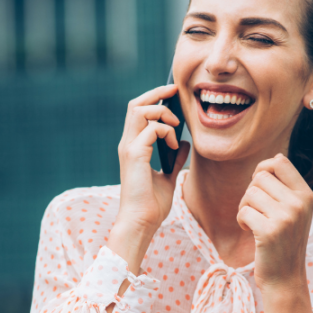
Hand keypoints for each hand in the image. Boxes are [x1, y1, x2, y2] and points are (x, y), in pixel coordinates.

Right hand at [116, 84, 190, 232]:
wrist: (142, 222)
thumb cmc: (152, 204)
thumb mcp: (168, 176)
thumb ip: (174, 159)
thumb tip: (185, 144)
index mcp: (133, 147)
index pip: (138, 111)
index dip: (154, 98)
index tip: (173, 94)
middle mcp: (127, 143)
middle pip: (136, 104)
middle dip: (157, 93)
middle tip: (175, 91)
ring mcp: (129, 148)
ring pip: (140, 110)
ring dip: (162, 112)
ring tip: (176, 125)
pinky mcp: (134, 155)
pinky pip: (151, 129)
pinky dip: (166, 131)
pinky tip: (175, 145)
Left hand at [236, 153, 312, 293]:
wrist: (285, 278)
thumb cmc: (284, 241)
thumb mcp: (294, 211)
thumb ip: (286, 186)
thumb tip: (276, 157)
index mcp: (306, 195)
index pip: (280, 162)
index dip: (263, 168)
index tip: (260, 186)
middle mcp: (299, 203)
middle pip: (260, 177)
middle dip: (251, 192)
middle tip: (256, 211)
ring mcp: (286, 217)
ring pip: (249, 193)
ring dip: (245, 207)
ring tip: (254, 222)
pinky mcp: (269, 231)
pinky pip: (243, 211)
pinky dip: (241, 220)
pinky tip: (251, 231)